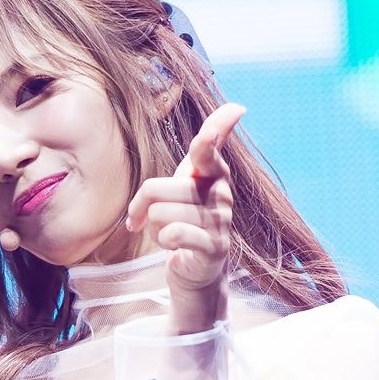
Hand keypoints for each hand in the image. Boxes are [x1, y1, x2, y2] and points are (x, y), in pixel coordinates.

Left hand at [126, 102, 245, 330]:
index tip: (236, 110)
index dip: (215, 132)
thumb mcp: (187, 184)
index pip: (210, 149)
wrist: (196, 271)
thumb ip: (200, 152)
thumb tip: (236, 107)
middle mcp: (220, 194)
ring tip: (169, 235)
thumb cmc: (186, 223)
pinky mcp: (214, 246)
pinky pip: (174, 233)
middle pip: (155, 189)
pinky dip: (164, 241)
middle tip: (146, 220)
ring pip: (159, 214)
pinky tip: (174, 246)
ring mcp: (220, 221)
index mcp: (212, 175)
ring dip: (154, 229)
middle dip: (141, 209)